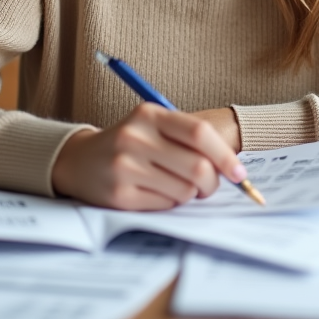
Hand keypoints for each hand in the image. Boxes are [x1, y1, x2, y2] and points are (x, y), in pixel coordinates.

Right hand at [51, 103, 246, 209]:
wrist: (79, 160)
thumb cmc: (129, 143)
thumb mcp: (153, 126)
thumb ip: (187, 138)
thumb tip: (231, 166)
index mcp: (149, 114)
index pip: (199, 133)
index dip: (225, 155)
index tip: (239, 173)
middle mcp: (135, 137)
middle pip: (197, 167)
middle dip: (212, 183)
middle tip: (209, 186)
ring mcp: (125, 167)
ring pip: (185, 190)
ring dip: (190, 194)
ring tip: (177, 186)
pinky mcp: (120, 195)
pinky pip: (166, 204)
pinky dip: (171, 202)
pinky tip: (157, 192)